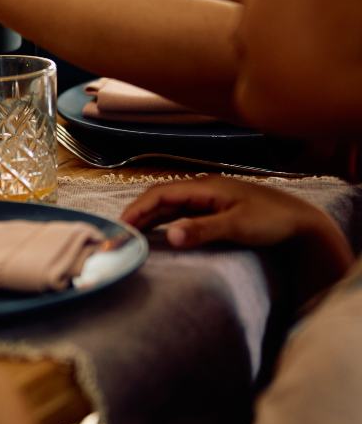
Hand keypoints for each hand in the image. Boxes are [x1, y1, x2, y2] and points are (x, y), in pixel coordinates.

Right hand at [123, 177, 342, 248]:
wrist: (303, 222)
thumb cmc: (272, 221)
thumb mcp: (237, 226)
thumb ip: (202, 230)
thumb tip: (168, 236)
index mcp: (205, 186)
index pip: (161, 193)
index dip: (139, 207)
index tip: (123, 225)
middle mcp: (204, 188)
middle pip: (162, 196)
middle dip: (139, 211)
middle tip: (121, 231)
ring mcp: (210, 198)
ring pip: (171, 204)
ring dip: (151, 216)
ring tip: (133, 231)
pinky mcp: (216, 208)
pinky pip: (183, 211)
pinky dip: (166, 219)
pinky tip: (159, 230)